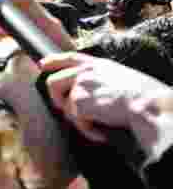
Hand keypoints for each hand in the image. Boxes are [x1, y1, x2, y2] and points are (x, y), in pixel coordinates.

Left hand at [42, 52, 171, 143]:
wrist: (146, 104)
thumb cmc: (142, 95)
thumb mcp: (120, 77)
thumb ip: (101, 78)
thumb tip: (86, 91)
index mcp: (98, 65)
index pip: (70, 58)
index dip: (54, 60)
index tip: (42, 64)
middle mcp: (85, 72)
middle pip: (53, 83)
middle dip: (58, 101)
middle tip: (74, 114)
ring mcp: (79, 85)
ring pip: (63, 105)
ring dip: (76, 118)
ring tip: (96, 121)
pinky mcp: (78, 102)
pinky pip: (76, 121)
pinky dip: (89, 130)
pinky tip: (102, 131)